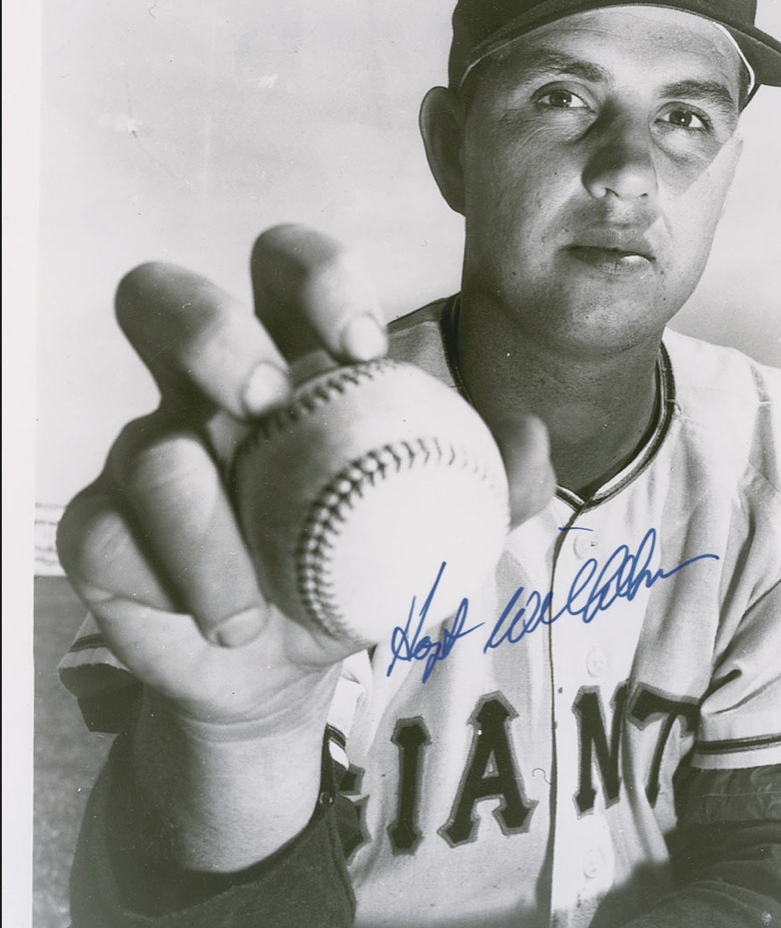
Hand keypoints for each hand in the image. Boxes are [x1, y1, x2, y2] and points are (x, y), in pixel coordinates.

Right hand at [56, 225, 554, 868]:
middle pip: (160, 298)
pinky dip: (168, 583)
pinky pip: (101, 535)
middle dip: (210, 333)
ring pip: (141, 445)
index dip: (316, 275)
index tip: (366, 345)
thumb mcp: (442, 518)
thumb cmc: (364, 562)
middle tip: (267, 403)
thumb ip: (498, 477)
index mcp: (286, 353)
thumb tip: (532, 436)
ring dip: (200, 524)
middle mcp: (201, 391)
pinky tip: (222, 624)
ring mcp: (144, 456)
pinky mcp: (102, 533)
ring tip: (252, 608)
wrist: (295, 664)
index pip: (281, 262)